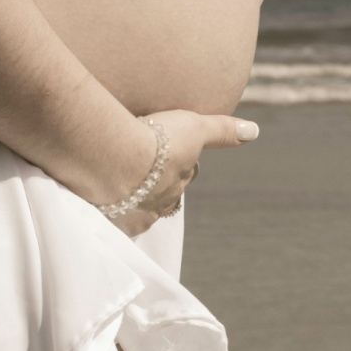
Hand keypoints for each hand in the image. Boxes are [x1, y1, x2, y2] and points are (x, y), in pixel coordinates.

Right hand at [109, 110, 257, 235]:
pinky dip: (104, 208)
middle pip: (160, 196)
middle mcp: (158, 205)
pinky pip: (108, 218)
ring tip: (113, 183)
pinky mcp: (106, 222)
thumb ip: (221, 130)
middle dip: (153, 183)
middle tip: (139, 167)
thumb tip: (254, 132)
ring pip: (134, 208)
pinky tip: (96, 199)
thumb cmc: (157, 141)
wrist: (115, 159)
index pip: (183, 176)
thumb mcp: (195, 128)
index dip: (177, 165)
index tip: (167, 152)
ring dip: (127, 197)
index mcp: (178, 184)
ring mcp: (132, 216)